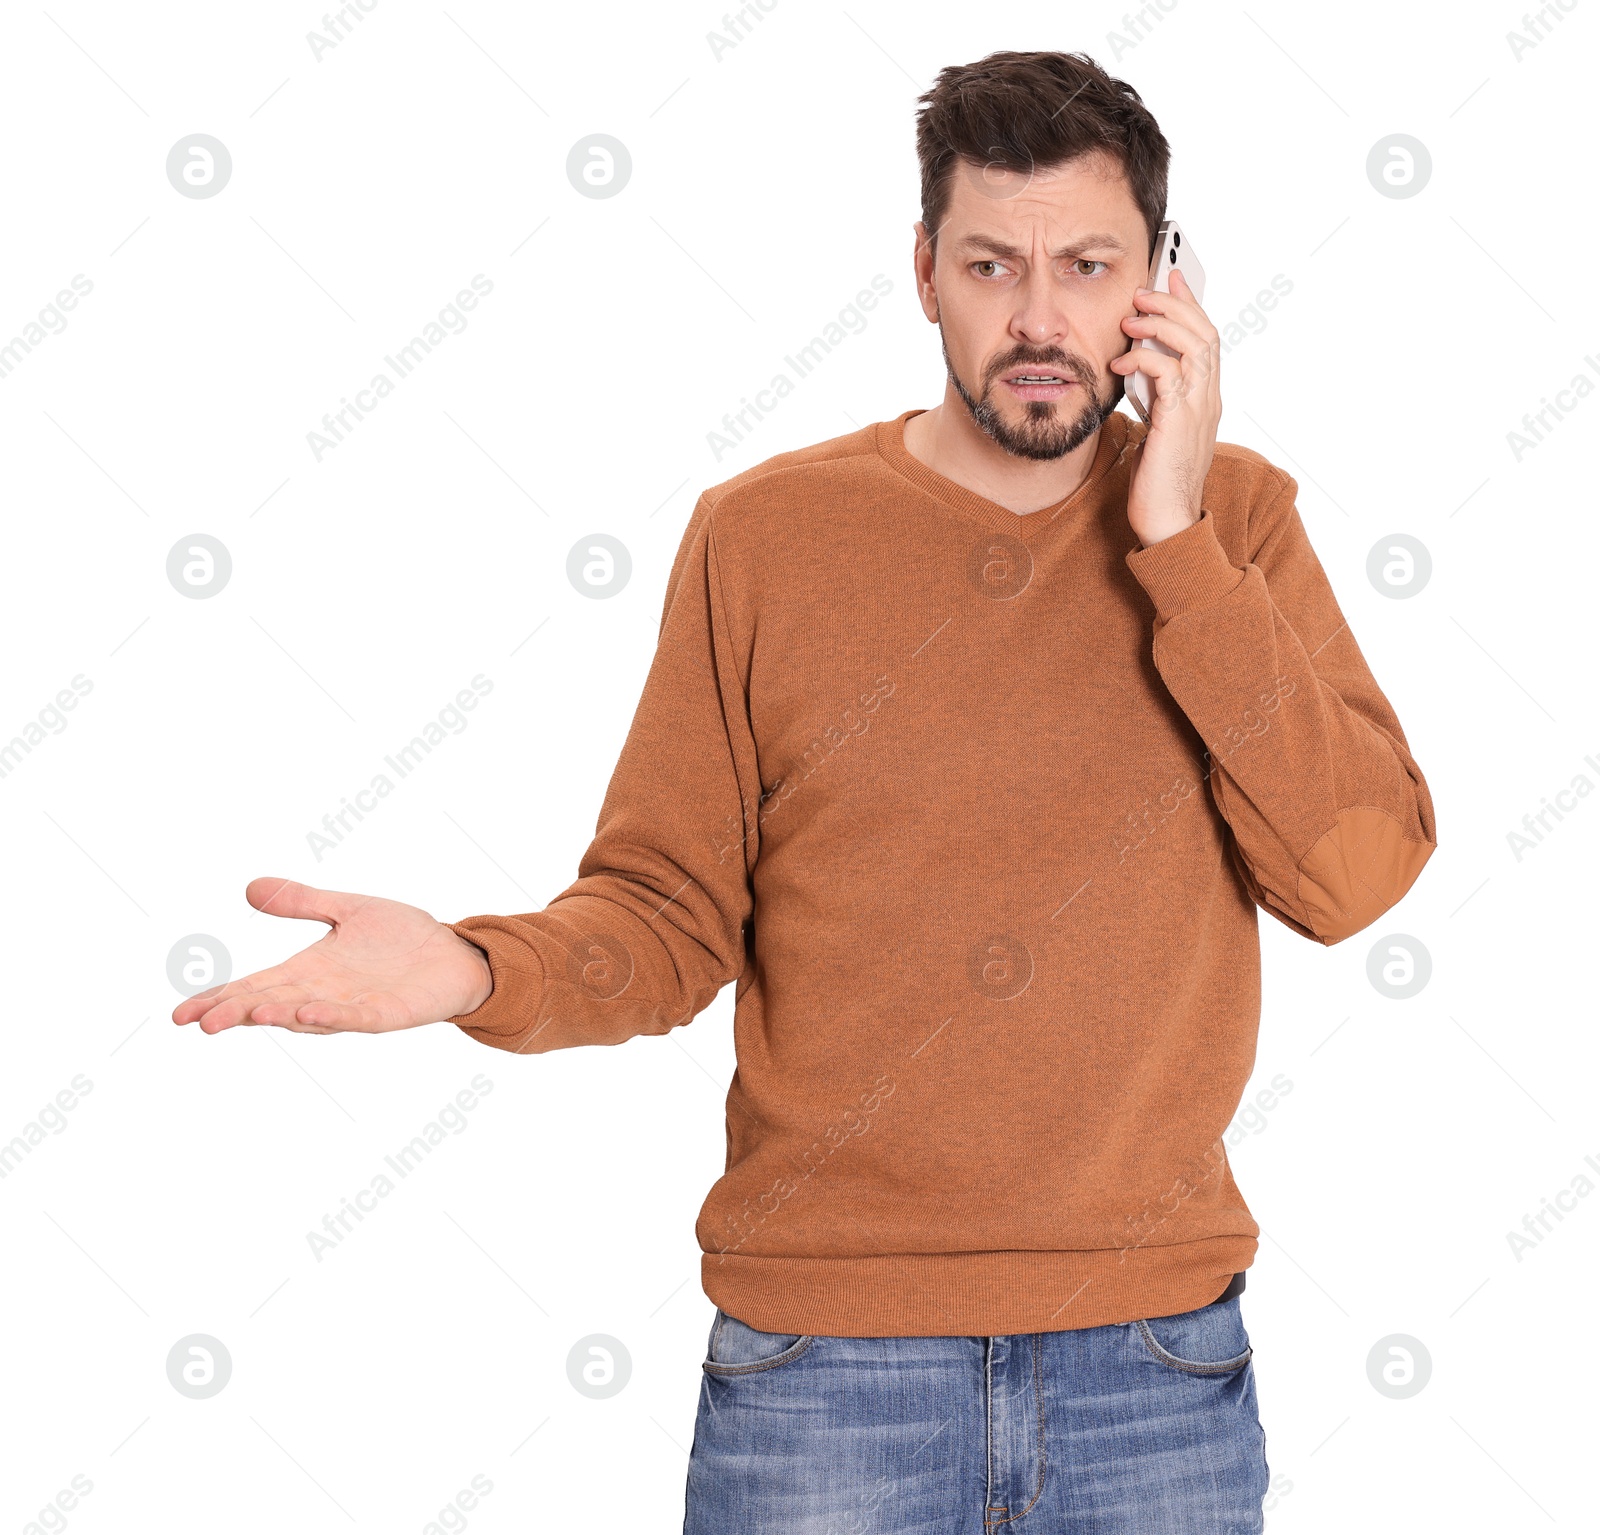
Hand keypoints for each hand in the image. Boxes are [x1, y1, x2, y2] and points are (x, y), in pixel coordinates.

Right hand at [170, 878, 493, 1033]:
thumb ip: (303, 902)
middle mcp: (324, 993)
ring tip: (249, 1013)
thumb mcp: (348, 910)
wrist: (458, 953)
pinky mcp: (387, 1013)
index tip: (181, 1015)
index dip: (220, 1000)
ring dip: (280, 1015)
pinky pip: (356, 1018)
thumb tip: (250, 886)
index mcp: (309, 971)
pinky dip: (332, 1017)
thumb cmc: (402, 937)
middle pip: (271, 1005)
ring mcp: (355, 1006)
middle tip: (200, 1022)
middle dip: (237, 1013)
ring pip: (308, 1015)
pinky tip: (308, 1012)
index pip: (255, 988)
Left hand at [1108, 266, 1221, 546]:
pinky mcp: (1178, 424)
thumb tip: (1137, 371)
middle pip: (1205, 334)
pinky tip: (1120, 363)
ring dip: (1159, 325)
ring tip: (1131, 320)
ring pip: (1193, 347)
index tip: (1172, 277)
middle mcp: (1209, 400)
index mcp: (1206, 400)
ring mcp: (1198, 411)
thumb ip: (1156, 399)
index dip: (1190, 304)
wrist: (1167, 523)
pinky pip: (1169, 376)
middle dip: (1174, 305)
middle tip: (1144, 292)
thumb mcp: (1156, 430)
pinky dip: (1144, 361)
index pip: (1207, 339)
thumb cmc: (1157, 482)